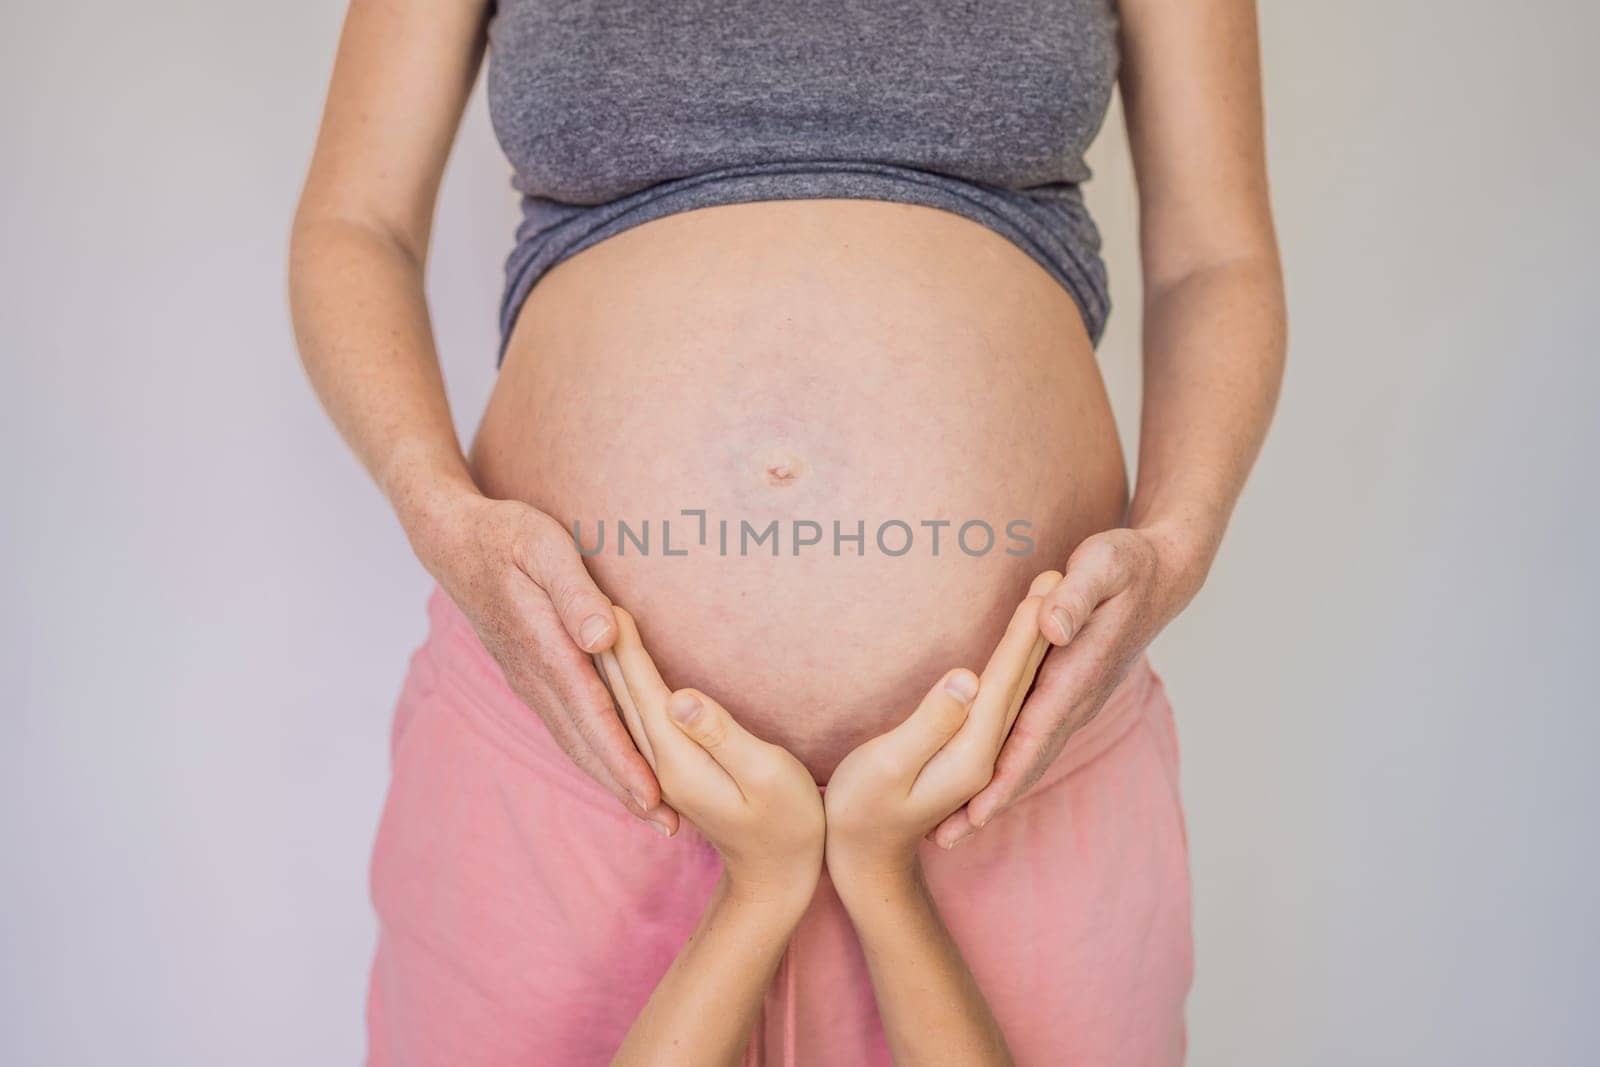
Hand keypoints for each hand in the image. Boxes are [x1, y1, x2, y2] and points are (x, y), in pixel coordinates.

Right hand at [411, 489, 676, 834]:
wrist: (450, 539)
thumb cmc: (506, 535)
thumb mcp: (544, 547)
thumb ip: (576, 593)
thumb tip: (605, 636)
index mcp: (545, 648)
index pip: (592, 716)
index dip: (623, 759)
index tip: (652, 797)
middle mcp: (534, 676)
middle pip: (585, 743)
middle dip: (625, 787)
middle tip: (668, 828)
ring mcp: (527, 680)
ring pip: (573, 741)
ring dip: (610, 778)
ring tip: (649, 812)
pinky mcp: (528, 676)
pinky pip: (564, 725)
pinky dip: (592, 754)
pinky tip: (613, 768)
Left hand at [597, 608, 825, 909]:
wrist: (778, 878)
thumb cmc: (788, 824)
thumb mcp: (767, 774)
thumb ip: (722, 734)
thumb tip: (681, 697)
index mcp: (676, 760)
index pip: (642, 692)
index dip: (627, 647)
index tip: (610, 602)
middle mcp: (658, 766)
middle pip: (623, 697)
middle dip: (607, 648)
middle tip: (589, 597)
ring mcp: (661, 773)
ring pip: (624, 710)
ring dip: (610, 668)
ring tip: (598, 626)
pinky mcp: (673, 773)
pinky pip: (636, 723)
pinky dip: (624, 692)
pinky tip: (621, 677)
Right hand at [825, 572, 1059, 894]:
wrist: (864, 863)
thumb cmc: (860, 813)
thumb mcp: (888, 767)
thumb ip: (930, 723)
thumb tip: (966, 679)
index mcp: (973, 753)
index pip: (1007, 680)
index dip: (1025, 632)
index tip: (1045, 585)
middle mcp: (988, 753)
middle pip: (1023, 680)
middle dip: (1041, 624)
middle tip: (1061, 569)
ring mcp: (981, 755)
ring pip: (1019, 688)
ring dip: (1033, 641)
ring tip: (1049, 595)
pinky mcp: (969, 752)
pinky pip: (1004, 699)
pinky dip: (1017, 666)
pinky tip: (1023, 650)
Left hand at [932, 525, 1205, 847]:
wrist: (1163, 573)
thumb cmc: (1127, 562)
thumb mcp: (1102, 565)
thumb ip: (1076, 595)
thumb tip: (1053, 625)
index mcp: (1077, 674)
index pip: (1034, 735)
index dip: (1004, 777)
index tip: (975, 813)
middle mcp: (1078, 698)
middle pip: (1029, 762)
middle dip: (990, 804)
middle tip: (946, 840)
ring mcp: (1077, 701)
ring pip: (1032, 757)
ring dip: (996, 794)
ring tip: (955, 828)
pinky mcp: (1072, 695)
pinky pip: (1036, 741)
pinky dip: (1011, 769)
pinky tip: (985, 786)